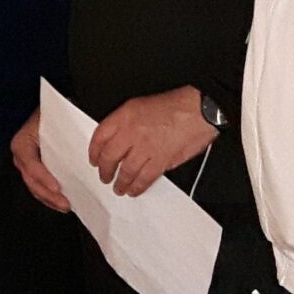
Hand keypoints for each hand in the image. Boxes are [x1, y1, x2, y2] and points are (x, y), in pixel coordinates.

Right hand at [11, 111, 71, 212]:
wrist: (54, 108)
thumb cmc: (55, 114)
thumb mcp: (55, 121)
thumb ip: (64, 135)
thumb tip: (84, 151)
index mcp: (23, 142)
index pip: (31, 165)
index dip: (43, 178)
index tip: (57, 188)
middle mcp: (22, 155)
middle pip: (32, 180)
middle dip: (48, 195)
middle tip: (65, 203)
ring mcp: (26, 164)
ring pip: (34, 187)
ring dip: (50, 199)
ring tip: (66, 206)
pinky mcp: (35, 169)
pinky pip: (39, 186)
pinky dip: (50, 196)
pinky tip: (61, 201)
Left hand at [87, 86, 217, 196]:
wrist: (199, 110)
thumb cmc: (176, 105)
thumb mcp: (142, 104)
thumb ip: (126, 121)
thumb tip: (117, 139)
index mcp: (126, 116)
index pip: (100, 136)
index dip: (94, 151)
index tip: (94, 159)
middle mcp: (132, 132)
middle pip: (110, 157)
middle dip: (105, 170)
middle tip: (104, 177)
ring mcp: (146, 148)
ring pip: (126, 171)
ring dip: (120, 182)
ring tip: (119, 188)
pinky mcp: (161, 161)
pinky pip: (144, 178)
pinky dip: (138, 187)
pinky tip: (134, 190)